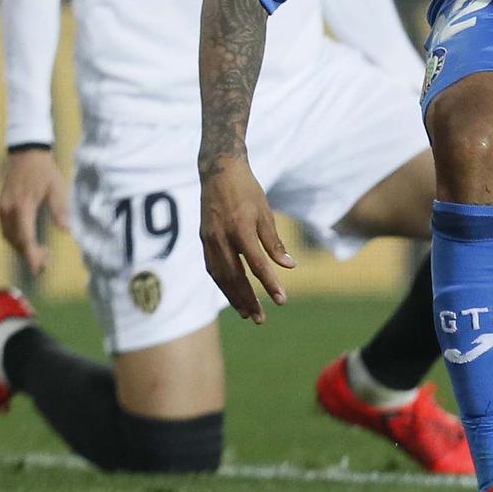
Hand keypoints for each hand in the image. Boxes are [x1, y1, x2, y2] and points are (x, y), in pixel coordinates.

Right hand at [0, 147, 66, 275]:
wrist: (26, 154)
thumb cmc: (45, 171)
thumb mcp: (57, 188)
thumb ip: (60, 210)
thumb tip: (67, 231)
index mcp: (23, 206)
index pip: (26, 237)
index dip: (31, 255)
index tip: (38, 269)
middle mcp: (9, 210)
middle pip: (16, 240)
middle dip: (29, 254)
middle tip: (46, 263)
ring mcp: (2, 209)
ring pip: (9, 237)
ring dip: (23, 248)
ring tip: (41, 253)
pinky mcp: (1, 207)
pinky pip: (6, 230)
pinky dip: (17, 239)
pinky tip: (29, 241)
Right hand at [198, 154, 294, 322]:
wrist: (218, 172)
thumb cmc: (247, 190)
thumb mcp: (265, 212)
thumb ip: (274, 241)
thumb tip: (288, 266)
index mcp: (240, 229)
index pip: (257, 265)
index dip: (269, 284)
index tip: (281, 300)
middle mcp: (221, 238)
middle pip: (235, 277)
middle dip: (248, 300)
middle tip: (260, 319)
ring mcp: (209, 240)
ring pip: (221, 277)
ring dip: (233, 297)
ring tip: (246, 314)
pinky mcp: (204, 240)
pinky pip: (212, 268)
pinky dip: (222, 284)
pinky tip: (231, 294)